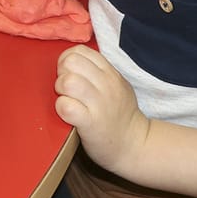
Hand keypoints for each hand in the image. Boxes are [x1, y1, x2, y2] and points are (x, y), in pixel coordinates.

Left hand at [54, 45, 148, 174]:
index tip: (69, 73)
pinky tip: (68, 114)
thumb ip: (98, 71)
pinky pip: (66, 106)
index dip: (67, 59)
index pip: (80, 51)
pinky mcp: (90, 123)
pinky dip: (61, 108)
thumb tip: (70, 60)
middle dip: (61, 73)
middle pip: (71, 62)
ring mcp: (99, 104)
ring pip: (68, 82)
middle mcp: (107, 85)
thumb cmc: (119, 115)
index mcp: (111, 73)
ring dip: (60, 90)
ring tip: (67, 100)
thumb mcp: (117, 86)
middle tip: (66, 88)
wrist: (135, 146)